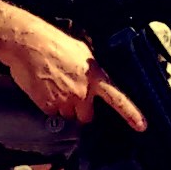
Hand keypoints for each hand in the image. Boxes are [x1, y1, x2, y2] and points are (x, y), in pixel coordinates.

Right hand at [0, 16, 147, 131]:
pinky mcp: (48, 106)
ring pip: (67, 115)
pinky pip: (51, 113)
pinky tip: (44, 88)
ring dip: (63, 106)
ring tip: (54, 85)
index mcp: (95, 77)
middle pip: (87, 116)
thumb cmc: (53, 42)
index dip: (132, 114)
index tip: (142, 126)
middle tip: (71, 93)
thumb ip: (92, 70)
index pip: (118, 99)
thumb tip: (95, 78)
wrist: (29, 44)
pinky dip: (48, 104)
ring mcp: (65, 101)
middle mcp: (82, 92)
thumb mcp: (82, 52)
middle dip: (81, 109)